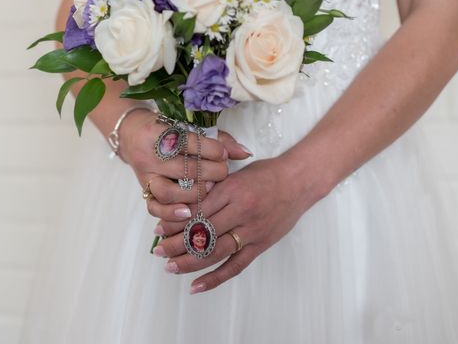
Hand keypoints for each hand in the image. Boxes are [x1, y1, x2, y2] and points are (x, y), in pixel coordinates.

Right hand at [119, 109, 251, 220]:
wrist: (130, 134)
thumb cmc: (166, 130)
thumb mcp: (189, 127)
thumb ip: (218, 139)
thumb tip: (245, 153)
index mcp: (159, 132)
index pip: (189, 142)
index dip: (211, 149)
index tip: (224, 155)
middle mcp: (149, 154)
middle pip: (183, 168)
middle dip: (209, 173)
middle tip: (222, 173)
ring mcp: (145, 174)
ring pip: (167, 191)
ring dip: (192, 194)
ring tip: (208, 191)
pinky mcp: (144, 190)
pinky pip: (154, 206)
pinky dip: (171, 213)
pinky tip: (188, 213)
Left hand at [152, 156, 329, 292]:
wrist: (299, 181)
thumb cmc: (266, 173)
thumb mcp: (235, 173)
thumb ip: (213, 188)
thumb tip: (186, 204)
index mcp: (231, 189)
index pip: (196, 210)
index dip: (175, 222)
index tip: (158, 229)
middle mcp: (240, 211)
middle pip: (202, 232)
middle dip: (176, 243)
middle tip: (158, 251)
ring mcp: (251, 230)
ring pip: (215, 251)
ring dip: (190, 262)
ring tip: (170, 267)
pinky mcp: (260, 245)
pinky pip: (236, 266)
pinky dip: (215, 278)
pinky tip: (197, 285)